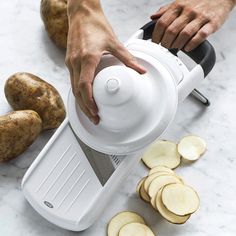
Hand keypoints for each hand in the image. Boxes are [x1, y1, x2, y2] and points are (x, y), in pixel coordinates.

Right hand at [66, 0, 145, 123]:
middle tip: (94, 118)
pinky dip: (78, 92)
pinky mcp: (69, 61)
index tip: (95, 111)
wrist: (82, 13)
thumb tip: (140, 70)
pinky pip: (72, 80)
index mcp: (87, 58)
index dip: (89, 101)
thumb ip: (128, 58)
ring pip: (73, 87)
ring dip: (81, 102)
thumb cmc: (96, 25)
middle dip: (85, 107)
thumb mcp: (114, 42)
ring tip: (90, 112)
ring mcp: (70, 62)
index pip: (85, 86)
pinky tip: (84, 97)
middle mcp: (76, 62)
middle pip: (77, 91)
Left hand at [151, 0, 234, 50]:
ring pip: (184, 34)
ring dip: (177, 45)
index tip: (155, 43)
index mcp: (178, 5)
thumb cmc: (198, 2)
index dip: (156, 36)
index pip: (162, 23)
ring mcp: (201, 17)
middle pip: (171, 31)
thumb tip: (153, 17)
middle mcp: (189, 11)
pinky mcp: (212, 23)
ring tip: (175, 48)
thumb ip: (166, 11)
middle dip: (165, 43)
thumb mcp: (180, 3)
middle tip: (165, 47)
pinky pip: (200, 36)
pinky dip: (192, 44)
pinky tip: (187, 48)